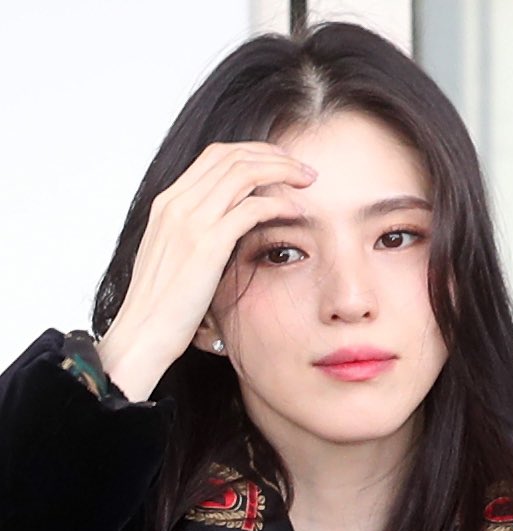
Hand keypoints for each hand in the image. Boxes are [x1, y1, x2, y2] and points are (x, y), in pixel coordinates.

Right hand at [96, 142, 315, 397]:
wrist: (142, 332)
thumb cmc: (160, 307)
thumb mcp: (173, 258)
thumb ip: (195, 235)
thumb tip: (226, 229)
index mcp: (167, 203)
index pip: (215, 156)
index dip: (252, 153)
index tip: (279, 164)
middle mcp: (177, 203)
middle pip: (233, 156)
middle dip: (273, 155)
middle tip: (302, 169)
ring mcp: (191, 221)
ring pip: (245, 173)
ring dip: (282, 171)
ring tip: (307, 182)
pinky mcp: (207, 244)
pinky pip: (252, 209)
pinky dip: (278, 205)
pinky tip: (296, 213)